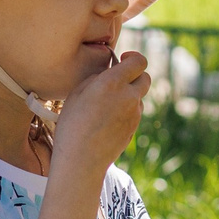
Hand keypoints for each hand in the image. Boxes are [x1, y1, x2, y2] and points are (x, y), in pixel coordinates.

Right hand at [51, 49, 150, 175]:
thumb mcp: (77, 93)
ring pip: (139, 97)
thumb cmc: (72, 125)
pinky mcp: (134, 128)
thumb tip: (108, 71)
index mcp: (113, 83)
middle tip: (118, 80)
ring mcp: (134, 114)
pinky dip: (125, 111)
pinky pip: (134, 113)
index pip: (139, 61)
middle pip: (146, 77)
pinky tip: (107, 120)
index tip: (122, 59)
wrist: (81, 160)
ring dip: (129, 95)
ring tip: (106, 105)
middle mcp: (128, 97)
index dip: (133, 58)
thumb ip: (97, 78)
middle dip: (135, 75)